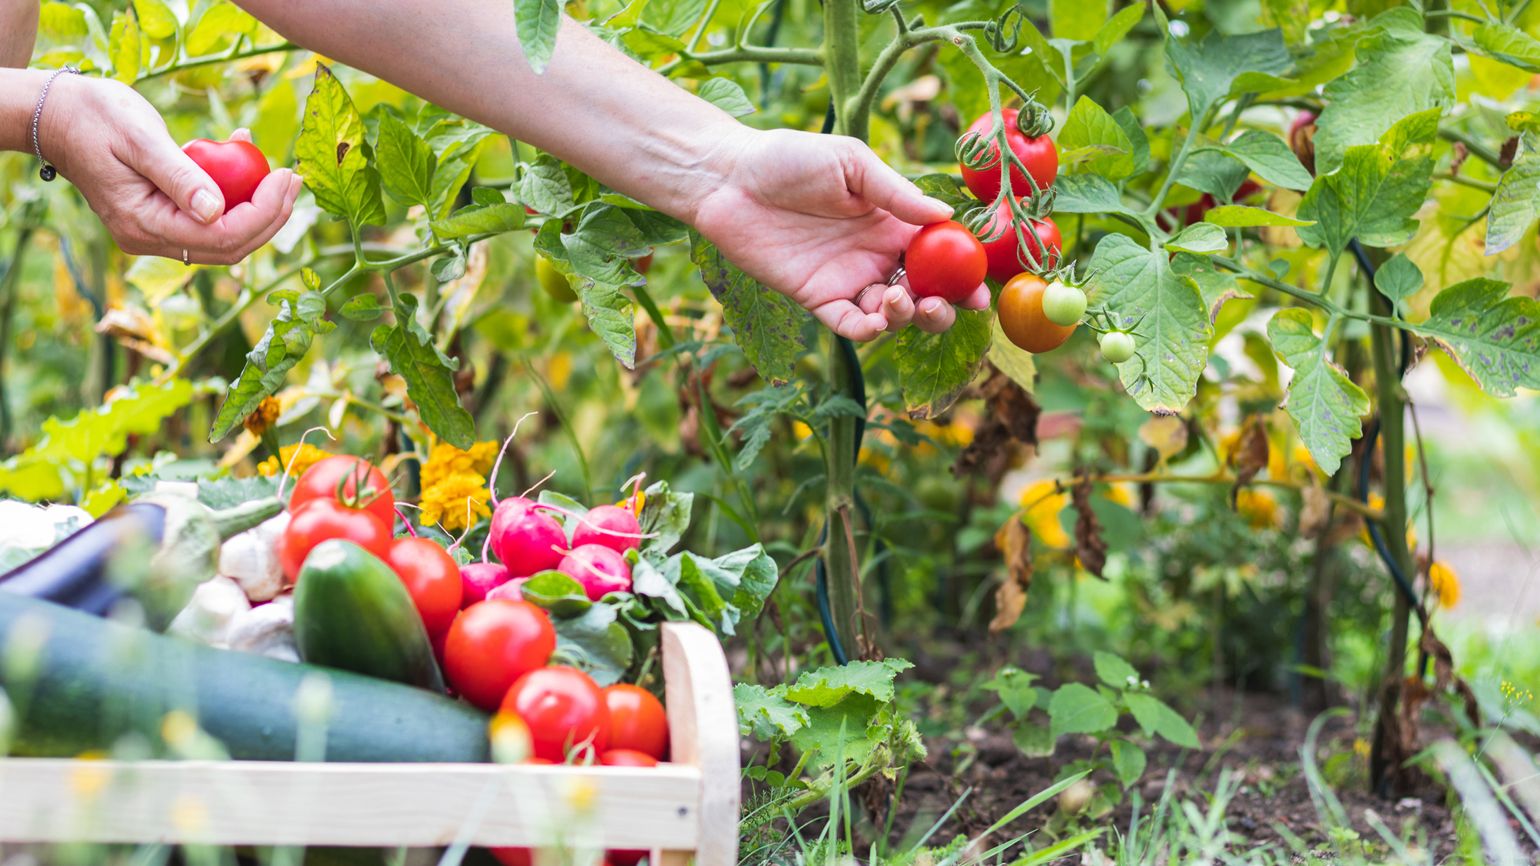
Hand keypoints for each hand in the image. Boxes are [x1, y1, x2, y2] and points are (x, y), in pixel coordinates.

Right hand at [39, 76, 299, 264]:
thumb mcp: (140, 139)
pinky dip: (234, 194)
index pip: (221, 237)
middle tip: (294, 178)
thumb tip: (217, 211)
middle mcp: (150, 239)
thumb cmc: (94, 117)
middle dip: (270, 216)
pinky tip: (243, 156)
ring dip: (257, 207)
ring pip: (224, 235)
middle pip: (229, 245)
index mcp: (143, 224)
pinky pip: (210, 217)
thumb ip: (180, 176)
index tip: (286, 177)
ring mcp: (156, 232)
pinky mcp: (163, 218)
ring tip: (277, 170)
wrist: (58, 115)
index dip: (263, 213)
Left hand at [689, 128, 989, 340]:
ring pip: (891, 316)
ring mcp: (848, 280)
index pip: (940, 255)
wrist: (730, 178)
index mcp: (893, 223)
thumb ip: (896, 193)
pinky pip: (850, 326)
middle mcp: (876, 256)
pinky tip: (877, 319)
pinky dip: (869, 330)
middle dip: (943, 307)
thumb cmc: (791, 158)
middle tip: (943, 304)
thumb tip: (945, 216)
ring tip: (899, 299)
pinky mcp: (817, 299)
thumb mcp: (851, 164)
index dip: (963, 275)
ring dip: (907, 317)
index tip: (980, 289)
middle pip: (924, 293)